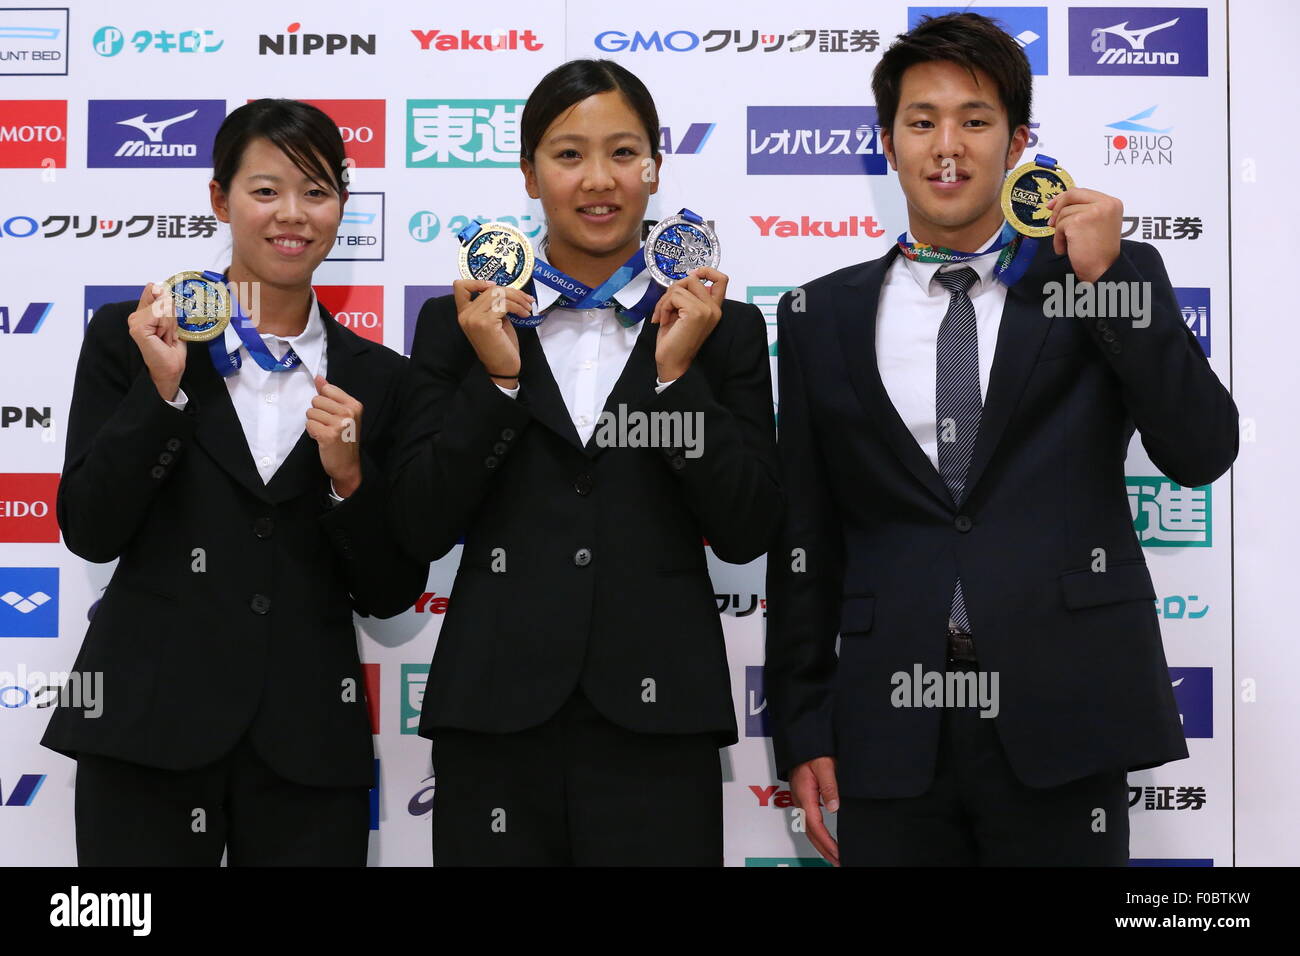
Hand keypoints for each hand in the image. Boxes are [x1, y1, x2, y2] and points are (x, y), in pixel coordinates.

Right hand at [127, 281, 186, 400]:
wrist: (170, 370)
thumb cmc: (171, 350)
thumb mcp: (172, 322)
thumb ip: (166, 305)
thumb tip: (160, 287)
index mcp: (143, 312)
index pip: (154, 290)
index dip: (168, 302)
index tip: (170, 321)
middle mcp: (135, 316)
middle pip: (162, 297)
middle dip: (172, 316)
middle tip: (168, 333)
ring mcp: (135, 321)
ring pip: (163, 306)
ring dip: (171, 324)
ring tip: (166, 337)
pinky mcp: (138, 328)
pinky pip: (160, 315)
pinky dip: (167, 327)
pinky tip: (162, 339)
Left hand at [307, 375, 362, 496]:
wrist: (348, 465)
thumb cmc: (345, 438)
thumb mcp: (343, 414)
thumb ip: (331, 395)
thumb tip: (319, 377)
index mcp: (354, 405)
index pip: (327, 389)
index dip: (324, 401)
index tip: (332, 414)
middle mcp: (349, 413)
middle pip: (317, 400)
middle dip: (317, 413)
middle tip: (328, 425)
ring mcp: (339, 424)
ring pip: (311, 413)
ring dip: (314, 423)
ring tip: (325, 432)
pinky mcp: (329, 435)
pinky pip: (309, 425)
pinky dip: (312, 433)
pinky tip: (322, 439)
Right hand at [453, 279, 530, 386]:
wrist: (503, 368)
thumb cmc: (500, 345)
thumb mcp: (494, 320)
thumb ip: (492, 305)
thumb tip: (505, 289)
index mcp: (464, 313)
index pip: (460, 286)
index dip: (478, 281)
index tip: (497, 287)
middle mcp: (465, 314)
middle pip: (489, 289)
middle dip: (513, 292)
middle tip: (527, 300)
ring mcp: (473, 318)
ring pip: (498, 294)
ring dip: (518, 299)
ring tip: (528, 308)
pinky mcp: (485, 323)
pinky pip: (505, 304)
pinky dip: (518, 307)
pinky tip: (525, 315)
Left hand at [651, 266, 727, 381]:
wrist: (672, 363)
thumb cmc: (674, 341)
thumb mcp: (682, 313)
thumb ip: (687, 297)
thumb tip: (684, 280)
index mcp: (714, 309)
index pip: (721, 279)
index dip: (706, 271)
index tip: (691, 276)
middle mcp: (714, 309)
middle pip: (693, 279)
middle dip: (673, 289)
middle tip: (664, 308)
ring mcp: (707, 310)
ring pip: (681, 286)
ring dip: (665, 300)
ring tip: (663, 316)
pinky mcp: (696, 312)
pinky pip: (674, 296)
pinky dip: (664, 306)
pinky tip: (663, 321)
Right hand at [791, 756, 840, 865]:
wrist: (801, 740)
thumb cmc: (811, 750)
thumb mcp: (824, 764)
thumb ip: (829, 786)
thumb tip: (834, 807)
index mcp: (804, 794)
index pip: (815, 825)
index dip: (827, 842)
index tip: (838, 853)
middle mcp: (800, 799)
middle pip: (810, 832)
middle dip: (823, 849)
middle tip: (837, 861)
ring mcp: (800, 798)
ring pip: (808, 828)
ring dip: (820, 844)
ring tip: (832, 855)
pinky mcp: (803, 796)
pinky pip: (808, 820)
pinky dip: (817, 833)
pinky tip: (823, 837)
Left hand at [1046, 187, 1122, 283]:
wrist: (1102, 269)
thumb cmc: (1098, 252)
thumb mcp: (1097, 224)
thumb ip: (1085, 210)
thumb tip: (1059, 202)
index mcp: (1112, 203)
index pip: (1082, 192)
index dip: (1064, 197)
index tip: (1052, 205)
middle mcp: (1106, 204)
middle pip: (1072, 194)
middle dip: (1058, 207)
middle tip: (1050, 222)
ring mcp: (1093, 211)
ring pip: (1064, 213)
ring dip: (1060, 231)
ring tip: (1068, 244)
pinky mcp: (1079, 221)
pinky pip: (1059, 226)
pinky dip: (1058, 239)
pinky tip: (1066, 249)